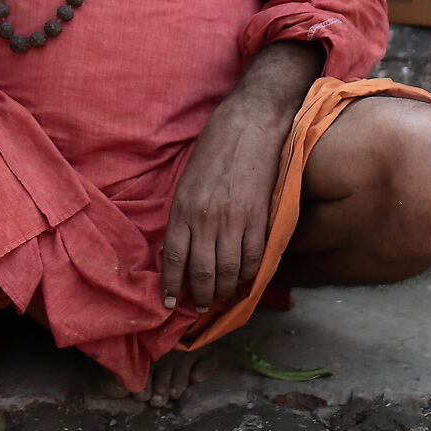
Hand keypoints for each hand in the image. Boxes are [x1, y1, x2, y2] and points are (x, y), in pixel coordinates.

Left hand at [160, 94, 293, 312]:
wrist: (250, 125)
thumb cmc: (214, 148)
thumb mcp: (187, 180)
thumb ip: (184, 215)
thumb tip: (181, 250)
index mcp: (183, 208)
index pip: (173, 258)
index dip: (171, 286)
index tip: (170, 303)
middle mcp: (206, 219)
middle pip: (201, 273)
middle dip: (199, 297)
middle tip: (200, 305)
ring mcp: (235, 220)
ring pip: (228, 272)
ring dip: (224, 291)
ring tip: (221, 297)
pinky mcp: (260, 218)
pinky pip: (254, 258)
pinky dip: (248, 275)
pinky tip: (243, 279)